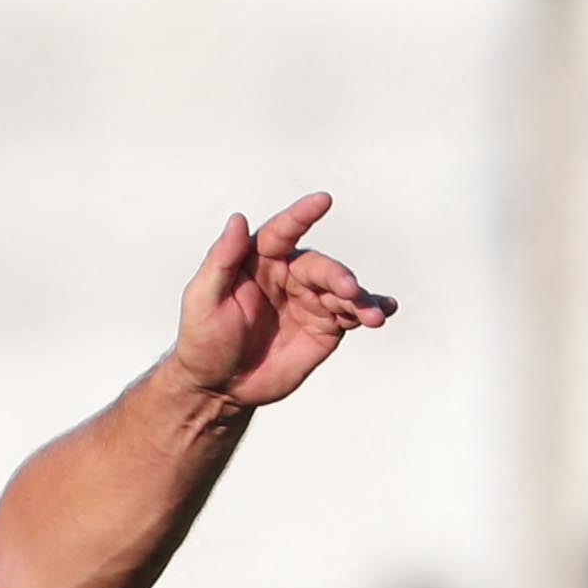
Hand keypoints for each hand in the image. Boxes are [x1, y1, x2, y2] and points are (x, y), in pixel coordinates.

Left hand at [168, 192, 389, 411]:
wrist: (219, 387)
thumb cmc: (204, 339)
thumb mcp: (203, 300)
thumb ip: (221, 260)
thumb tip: (238, 219)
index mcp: (258, 261)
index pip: (282, 232)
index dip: (301, 215)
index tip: (323, 200)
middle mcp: (288, 276)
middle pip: (319, 266)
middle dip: (337, 275)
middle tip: (348, 289)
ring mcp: (309, 301)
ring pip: (341, 290)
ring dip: (360, 298)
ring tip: (372, 316)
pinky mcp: (324, 327)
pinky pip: (350, 314)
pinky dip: (370, 310)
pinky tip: (384, 311)